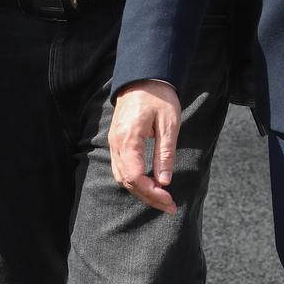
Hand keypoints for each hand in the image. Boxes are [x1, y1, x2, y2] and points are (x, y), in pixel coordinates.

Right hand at [109, 81, 182, 212]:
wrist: (142, 76)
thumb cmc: (158, 96)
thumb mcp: (169, 123)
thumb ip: (165, 153)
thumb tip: (165, 181)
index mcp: (128, 138)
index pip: (135, 176)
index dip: (152, 192)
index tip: (170, 200)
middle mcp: (116, 143)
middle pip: (127, 180)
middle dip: (148, 197)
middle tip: (170, 206)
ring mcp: (113, 143)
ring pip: (122, 177)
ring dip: (140, 191)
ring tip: (162, 199)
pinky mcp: (117, 142)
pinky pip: (121, 168)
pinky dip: (134, 181)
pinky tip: (149, 185)